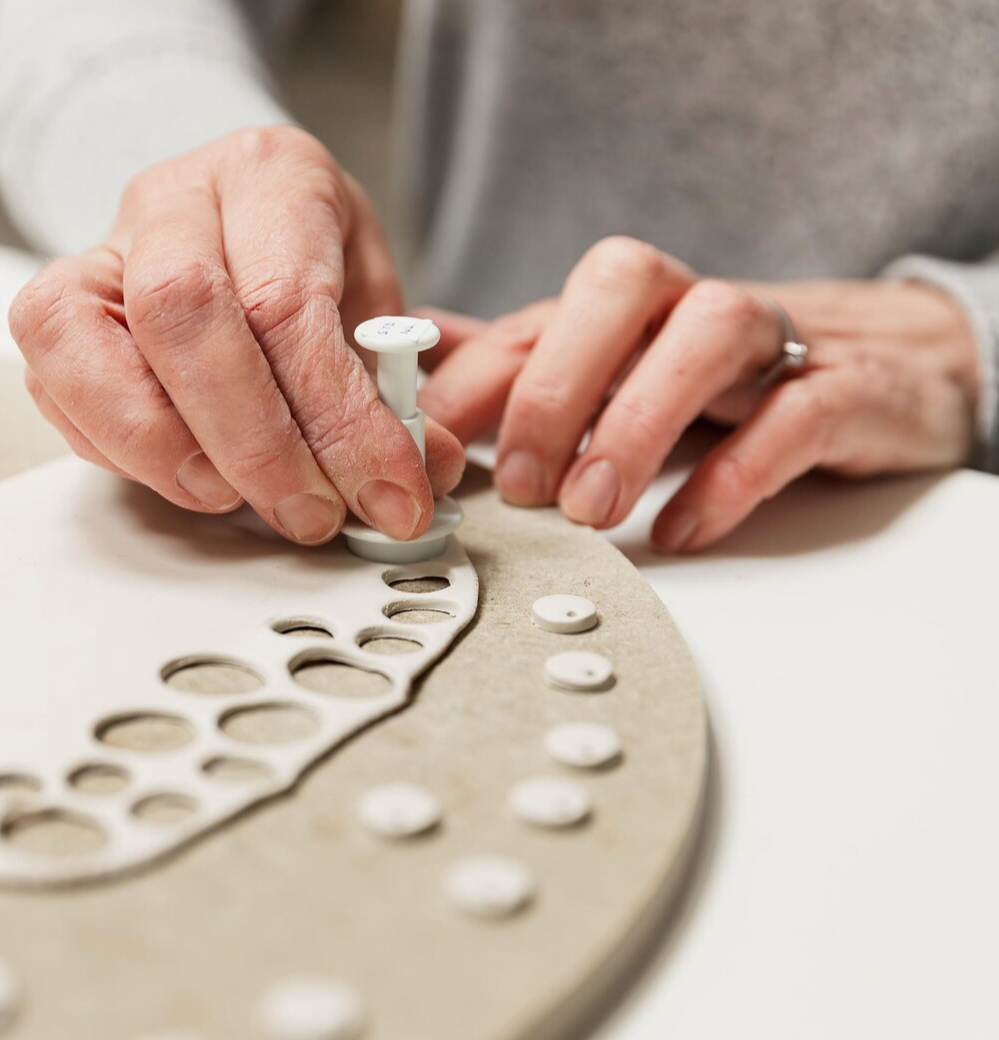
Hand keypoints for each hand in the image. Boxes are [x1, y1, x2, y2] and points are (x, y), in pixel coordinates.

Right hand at [9, 126, 463, 544]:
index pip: (287, 300)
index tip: (387, 492)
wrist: (240, 228)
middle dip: (252, 441)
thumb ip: (396, 388)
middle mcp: (174, 198)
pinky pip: (54, 384)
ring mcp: (100, 249)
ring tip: (234, 499)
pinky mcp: (54, 308)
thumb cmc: (311, 266)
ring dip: (166, 450)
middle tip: (309, 512)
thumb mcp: (376, 309)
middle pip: (181, 312)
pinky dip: (119, 450)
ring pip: (83, 342)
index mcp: (271, 175)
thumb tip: (420, 472)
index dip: (337, 416)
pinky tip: (185, 475)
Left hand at [417, 236, 979, 550]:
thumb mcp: (613, 376)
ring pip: (707, 333)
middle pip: (616, 288)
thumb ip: (523, 373)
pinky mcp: (844, 388)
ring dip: (638, 423)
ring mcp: (771, 338)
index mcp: (623, 307)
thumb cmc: (724, 376)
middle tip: (523, 484)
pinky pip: (794, 414)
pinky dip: (733, 475)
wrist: (886, 362)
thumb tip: (421, 377)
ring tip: (593, 508)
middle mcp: (688, 303)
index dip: (474, 381)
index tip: (430, 452)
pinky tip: (683, 526)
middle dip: (556, 385)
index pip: (533, 319)